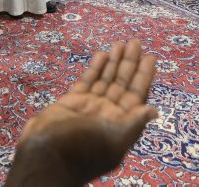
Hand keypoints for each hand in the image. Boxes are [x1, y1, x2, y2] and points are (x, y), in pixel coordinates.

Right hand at [6, 39, 157, 185]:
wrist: (45, 156)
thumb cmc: (82, 150)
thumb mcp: (113, 140)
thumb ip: (133, 123)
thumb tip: (154, 110)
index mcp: (121, 124)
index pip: (137, 95)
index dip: (144, 77)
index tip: (150, 57)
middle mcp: (108, 114)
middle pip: (122, 84)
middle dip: (129, 64)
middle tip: (135, 42)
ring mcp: (90, 107)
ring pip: (105, 80)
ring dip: (113, 62)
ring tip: (120, 43)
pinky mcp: (72, 102)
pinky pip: (87, 81)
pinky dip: (95, 68)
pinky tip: (101, 55)